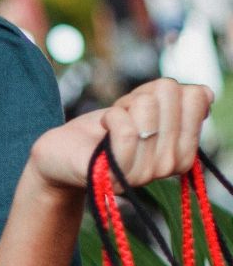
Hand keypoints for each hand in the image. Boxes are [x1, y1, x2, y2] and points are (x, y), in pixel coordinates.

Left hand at [28, 77, 215, 190]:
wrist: (59, 153)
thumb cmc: (101, 129)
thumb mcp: (141, 108)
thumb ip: (173, 101)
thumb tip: (205, 94)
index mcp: (183, 149)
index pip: (195, 97)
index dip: (160, 90)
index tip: (140, 104)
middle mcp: (170, 165)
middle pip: (170, 97)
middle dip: (138, 96)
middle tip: (121, 115)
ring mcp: (144, 174)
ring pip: (147, 110)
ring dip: (121, 107)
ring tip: (110, 123)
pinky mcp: (115, 175)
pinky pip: (126, 130)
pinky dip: (111, 117)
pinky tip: (104, 125)